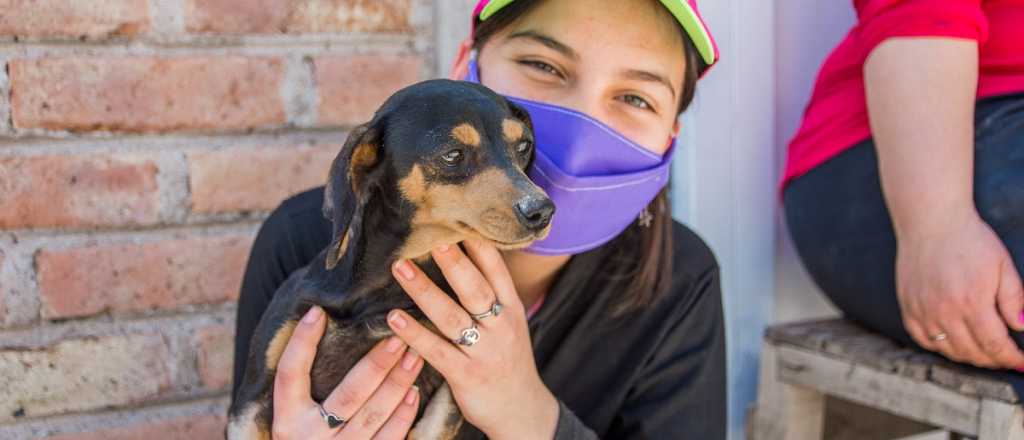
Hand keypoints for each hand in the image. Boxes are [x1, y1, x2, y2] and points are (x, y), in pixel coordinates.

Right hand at [272, 305, 424, 438]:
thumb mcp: (294, 419)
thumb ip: (304, 388)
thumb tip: (321, 325)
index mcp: (287, 421)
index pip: (291, 375)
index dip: (301, 343)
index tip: (317, 311)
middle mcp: (310, 439)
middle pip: (349, 395)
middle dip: (376, 363)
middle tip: (398, 337)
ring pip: (374, 415)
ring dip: (398, 384)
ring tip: (415, 356)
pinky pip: (388, 439)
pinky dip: (402, 416)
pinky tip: (413, 393)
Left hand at [388, 240, 559, 439]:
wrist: (521, 411)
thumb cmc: (507, 358)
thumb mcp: (510, 322)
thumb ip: (492, 293)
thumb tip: (464, 252)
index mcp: (512, 308)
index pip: (497, 270)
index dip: (480, 245)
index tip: (460, 219)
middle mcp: (501, 326)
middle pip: (476, 288)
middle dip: (454, 262)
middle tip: (432, 236)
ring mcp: (485, 351)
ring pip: (452, 316)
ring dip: (424, 291)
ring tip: (401, 268)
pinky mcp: (467, 375)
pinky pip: (437, 350)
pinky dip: (415, 333)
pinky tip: (394, 318)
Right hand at [897, 209, 1023, 369]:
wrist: (930, 220)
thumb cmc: (970, 239)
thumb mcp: (1003, 265)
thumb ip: (1014, 299)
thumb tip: (1022, 327)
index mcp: (972, 302)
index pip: (995, 345)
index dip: (1012, 358)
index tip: (1023, 364)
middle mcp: (944, 311)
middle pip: (972, 352)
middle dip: (994, 360)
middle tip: (1006, 358)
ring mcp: (922, 310)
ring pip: (947, 350)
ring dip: (969, 356)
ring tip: (984, 353)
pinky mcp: (908, 306)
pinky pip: (923, 339)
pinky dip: (940, 347)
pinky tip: (953, 343)